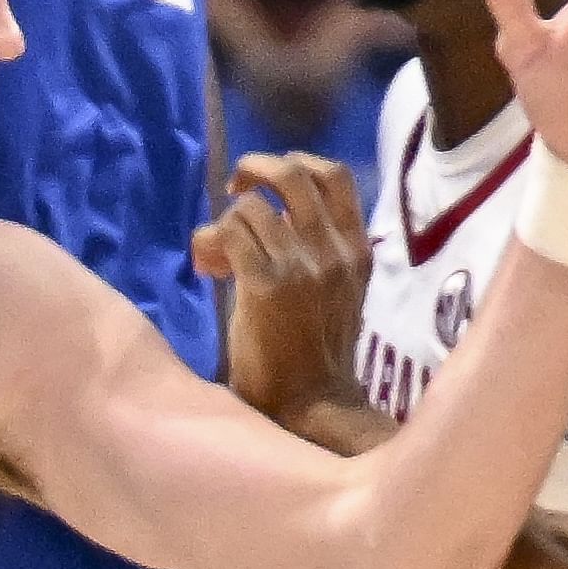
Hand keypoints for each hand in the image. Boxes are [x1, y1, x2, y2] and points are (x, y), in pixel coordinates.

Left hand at [202, 151, 372, 433]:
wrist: (314, 405)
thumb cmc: (316, 353)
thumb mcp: (336, 291)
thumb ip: (314, 250)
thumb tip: (260, 219)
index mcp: (356, 250)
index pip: (334, 175)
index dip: (294, 163)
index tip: (270, 185)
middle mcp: (333, 251)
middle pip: (293, 173)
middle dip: (255, 168)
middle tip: (235, 190)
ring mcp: (302, 267)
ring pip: (252, 205)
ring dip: (225, 220)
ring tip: (218, 251)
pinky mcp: (266, 287)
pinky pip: (229, 234)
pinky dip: (210, 242)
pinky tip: (210, 267)